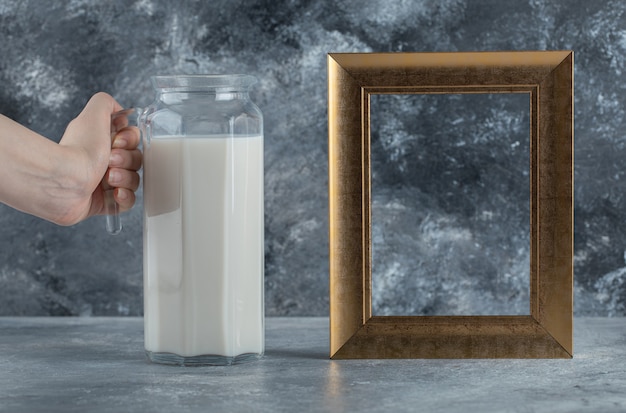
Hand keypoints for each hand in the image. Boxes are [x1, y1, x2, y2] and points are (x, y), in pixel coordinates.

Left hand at [57, 92, 141, 224]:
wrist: (66, 182)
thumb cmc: (79, 150)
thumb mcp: (93, 115)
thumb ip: (105, 103)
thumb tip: (120, 111)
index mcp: (101, 142)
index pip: (131, 140)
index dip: (130, 141)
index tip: (118, 142)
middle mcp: (102, 162)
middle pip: (135, 160)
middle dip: (127, 161)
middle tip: (111, 161)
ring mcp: (104, 183)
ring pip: (133, 180)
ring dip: (126, 179)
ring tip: (109, 179)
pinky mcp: (104, 203)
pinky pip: (128, 201)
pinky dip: (125, 197)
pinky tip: (115, 193)